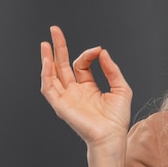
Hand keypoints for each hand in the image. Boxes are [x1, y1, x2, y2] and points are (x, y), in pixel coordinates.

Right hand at [40, 26, 132, 146]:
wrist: (112, 137)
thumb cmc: (118, 118)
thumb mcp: (121, 89)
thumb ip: (112, 70)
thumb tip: (102, 52)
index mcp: (88, 87)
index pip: (82, 64)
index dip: (88, 54)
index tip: (98, 50)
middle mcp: (75, 91)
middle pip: (63, 65)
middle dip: (59, 47)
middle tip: (54, 30)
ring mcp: (66, 98)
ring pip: (52, 75)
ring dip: (48, 59)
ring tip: (46, 43)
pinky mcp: (60, 105)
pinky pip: (49, 88)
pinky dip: (47, 75)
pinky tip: (48, 62)